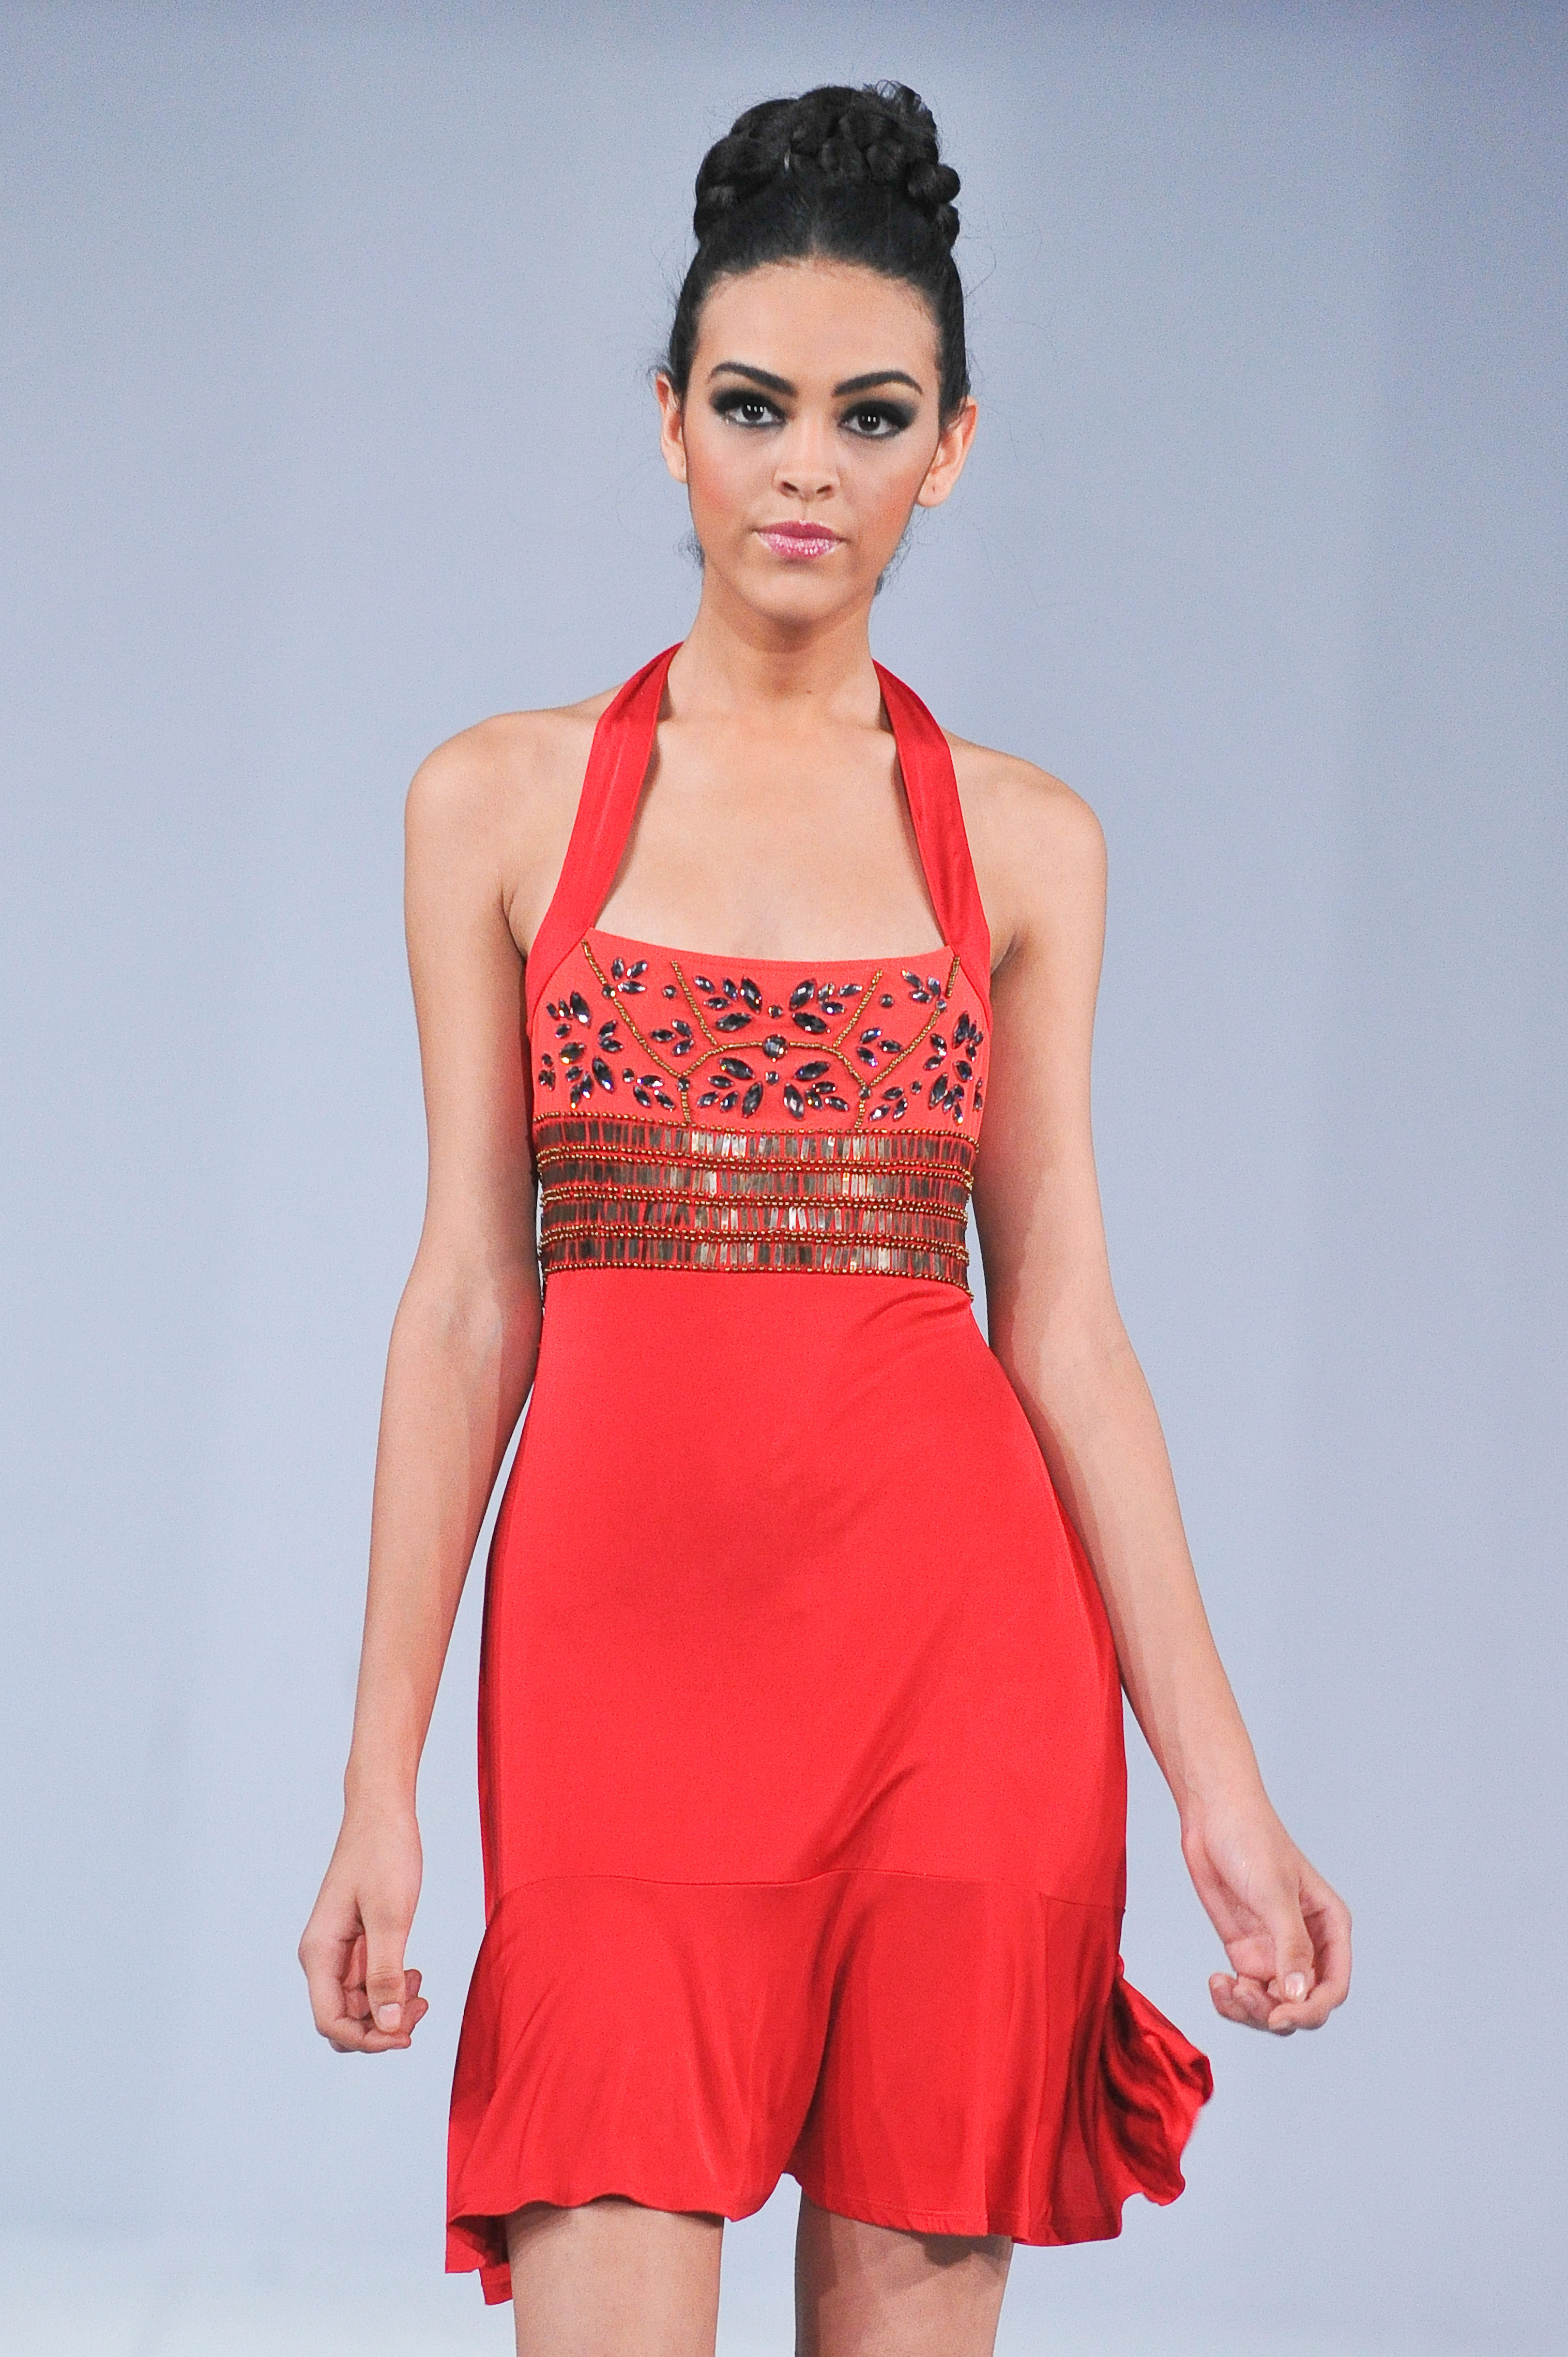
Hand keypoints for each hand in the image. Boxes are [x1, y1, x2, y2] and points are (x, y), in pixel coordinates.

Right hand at [298, 1801, 430, 2052]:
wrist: (383, 1811)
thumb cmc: (384, 1854)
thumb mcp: (391, 1915)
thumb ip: (386, 1972)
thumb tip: (385, 2025)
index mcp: (319, 1953)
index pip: (330, 2022)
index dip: (367, 2039)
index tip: (406, 2035)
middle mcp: (322, 1957)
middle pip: (344, 2019)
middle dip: (380, 2026)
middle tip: (421, 2008)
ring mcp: (339, 1950)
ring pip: (358, 2004)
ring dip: (389, 2007)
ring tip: (421, 1989)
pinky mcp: (357, 1941)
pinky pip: (369, 1982)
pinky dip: (392, 1986)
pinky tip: (414, 1974)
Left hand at [1181, 1794, 1351, 2034]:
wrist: (1211, 1816)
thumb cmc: (1252, 1840)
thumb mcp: (1274, 1893)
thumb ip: (1290, 1946)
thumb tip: (1298, 1996)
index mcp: (1329, 1927)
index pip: (1333, 1987)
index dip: (1311, 2011)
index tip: (1280, 2017)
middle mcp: (1306, 1945)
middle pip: (1303, 2005)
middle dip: (1275, 2013)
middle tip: (1244, 1995)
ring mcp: (1274, 1950)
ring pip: (1273, 2006)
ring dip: (1250, 2009)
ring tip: (1225, 1987)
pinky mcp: (1245, 1950)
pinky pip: (1245, 1993)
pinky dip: (1231, 2000)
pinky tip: (1216, 1983)